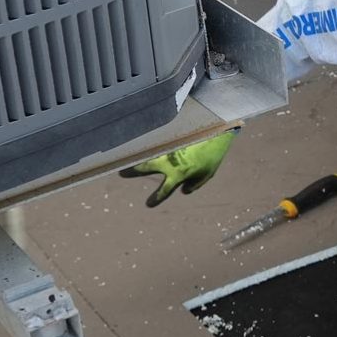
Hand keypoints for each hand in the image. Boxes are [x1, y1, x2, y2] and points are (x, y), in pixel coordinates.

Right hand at [118, 130, 237, 206]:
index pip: (163, 191)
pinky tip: (135, 140)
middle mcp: (169, 162)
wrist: (216, 132)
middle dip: (133, 171)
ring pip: (147, 152)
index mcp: (178, 174)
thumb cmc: (212, 155)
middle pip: (146, 168)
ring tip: (123, 154)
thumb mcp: (206, 175)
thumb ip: (194, 185)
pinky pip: (155, 140)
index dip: (155, 199)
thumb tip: (184, 191)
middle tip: (121, 173)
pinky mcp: (170, 136)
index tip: (148, 204)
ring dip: (135, 154)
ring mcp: (168, 148)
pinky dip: (146, 142)